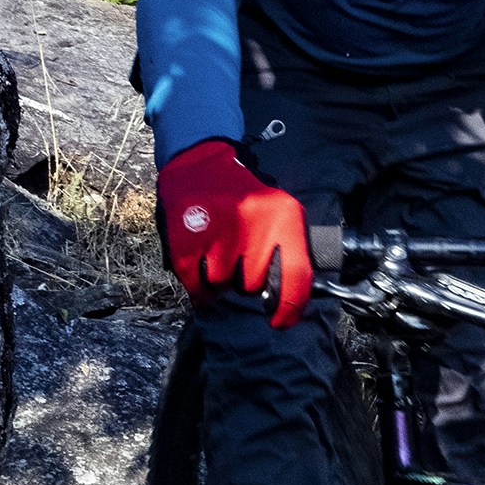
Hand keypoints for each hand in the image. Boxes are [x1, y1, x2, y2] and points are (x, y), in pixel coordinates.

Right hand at [158, 139, 313, 327]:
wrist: (200, 163)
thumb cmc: (243, 197)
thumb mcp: (277, 212)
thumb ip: (288, 250)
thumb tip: (292, 301)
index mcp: (285, 217)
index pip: (297, 274)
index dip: (290, 307)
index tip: (280, 321)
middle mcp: (255, 223)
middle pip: (253, 285)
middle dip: (245, 282)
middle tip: (238, 261)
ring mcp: (219, 231)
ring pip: (223, 286)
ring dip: (220, 281)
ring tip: (217, 256)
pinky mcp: (187, 239)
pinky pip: (196, 285)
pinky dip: (198, 288)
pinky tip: (200, 271)